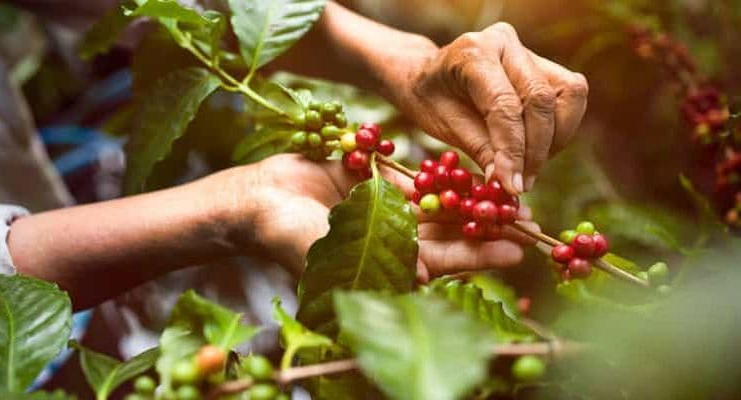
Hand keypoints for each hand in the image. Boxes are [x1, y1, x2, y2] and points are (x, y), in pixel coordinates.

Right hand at [244, 154, 536, 280]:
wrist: (254, 199)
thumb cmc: (283, 235)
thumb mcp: (330, 252)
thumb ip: (376, 261)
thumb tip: (426, 276)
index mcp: (385, 264)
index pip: (442, 263)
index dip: (479, 256)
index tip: (516, 249)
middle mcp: (390, 240)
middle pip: (448, 234)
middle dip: (486, 227)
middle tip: (528, 219)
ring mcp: (383, 210)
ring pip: (436, 205)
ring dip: (470, 199)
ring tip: (508, 191)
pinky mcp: (373, 183)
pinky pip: (413, 178)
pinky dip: (439, 175)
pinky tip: (469, 168)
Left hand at [377, 22, 588, 193]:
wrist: (427, 77)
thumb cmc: (430, 100)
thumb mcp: (444, 126)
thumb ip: (480, 150)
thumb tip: (510, 184)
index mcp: (473, 52)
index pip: (504, 105)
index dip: (512, 150)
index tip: (511, 186)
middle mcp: (505, 43)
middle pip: (541, 99)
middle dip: (536, 150)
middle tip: (521, 184)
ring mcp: (528, 50)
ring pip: (568, 95)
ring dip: (555, 140)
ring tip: (528, 168)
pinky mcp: (545, 65)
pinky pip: (569, 97)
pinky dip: (559, 130)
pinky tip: (535, 151)